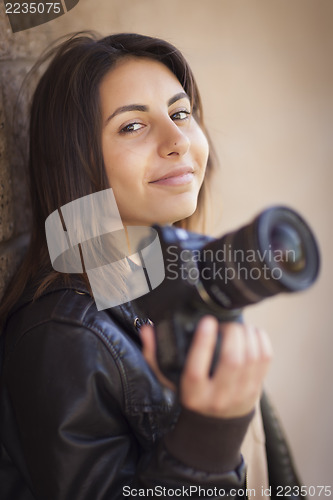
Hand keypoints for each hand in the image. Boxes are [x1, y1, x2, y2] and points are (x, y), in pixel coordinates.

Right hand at [140, 315, 272, 418]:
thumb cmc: (189, 395)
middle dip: (232, 333)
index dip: (203, 342)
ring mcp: (241, 394)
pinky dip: (261, 340)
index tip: (206, 321)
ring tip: (239, 326)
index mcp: (193, 394)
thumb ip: (154, 354)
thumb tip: (148, 329)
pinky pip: (265, 360)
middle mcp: (218, 396)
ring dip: (247, 334)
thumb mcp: (167, 379)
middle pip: (232, 360)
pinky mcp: (257, 389)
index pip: (197, 369)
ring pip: (252, 358)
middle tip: (225, 323)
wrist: (213, 426)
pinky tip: (252, 332)